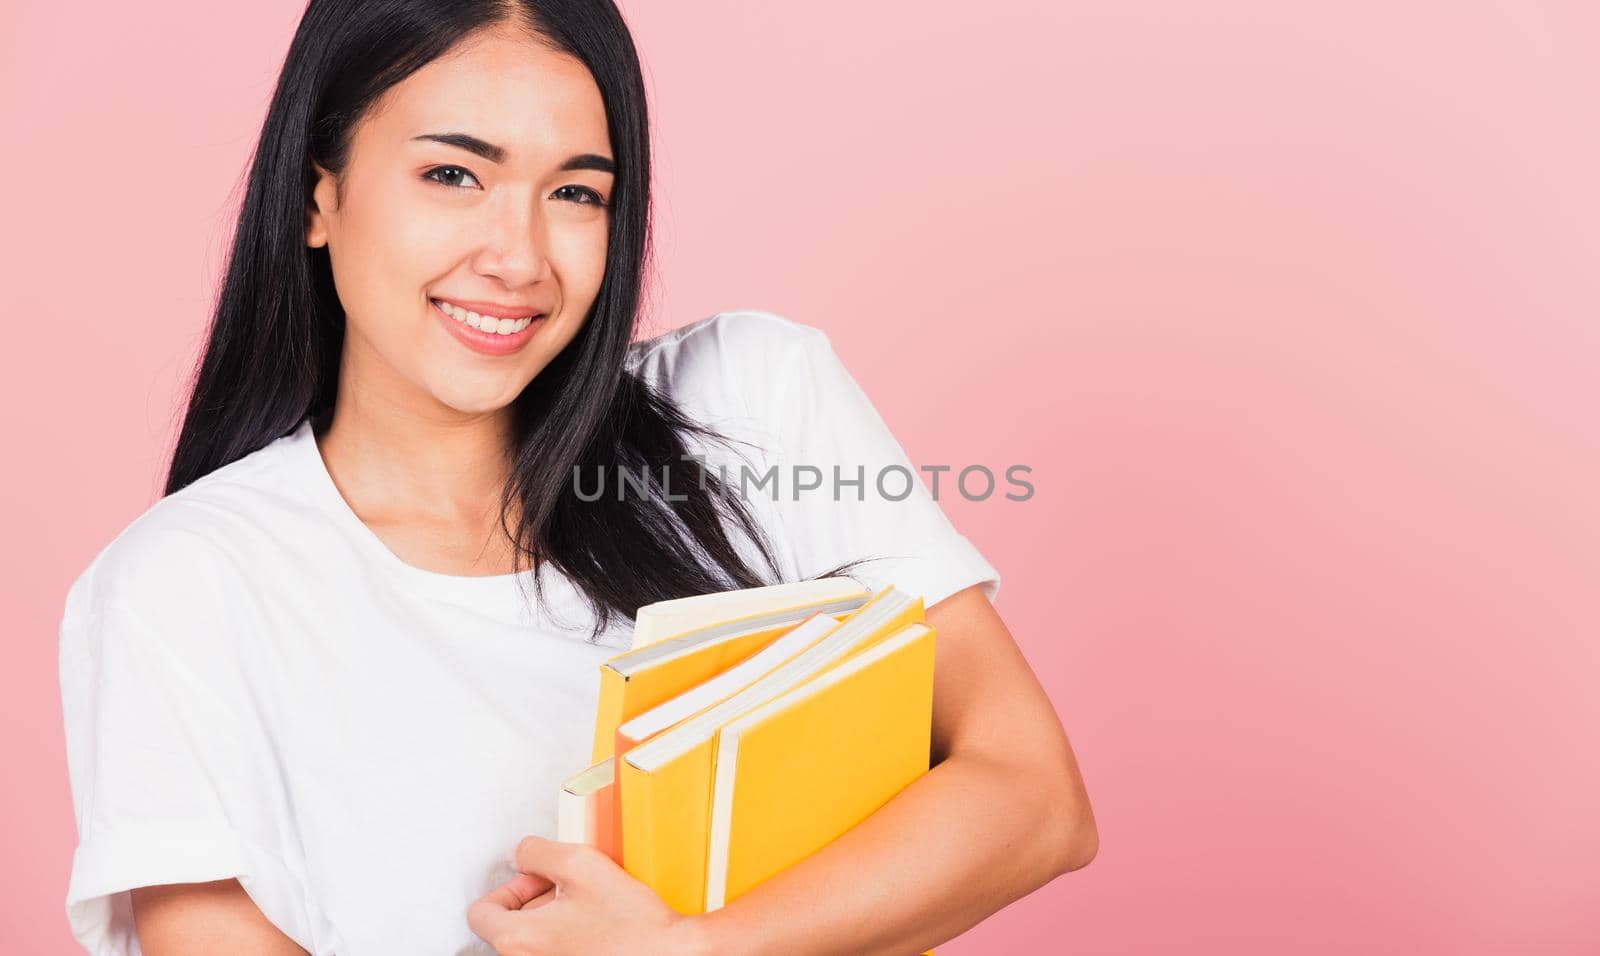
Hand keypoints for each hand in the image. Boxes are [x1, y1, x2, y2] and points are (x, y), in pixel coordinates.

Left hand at [467, 835, 710, 955]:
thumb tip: (520, 855)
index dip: (508, 887)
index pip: (481, 912)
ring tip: (588, 907)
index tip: (535, 879)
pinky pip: (554, 952)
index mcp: (518, 940)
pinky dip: (568, 938)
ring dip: (554, 918)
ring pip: (534, 940)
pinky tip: (596, 927)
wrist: (669, 954)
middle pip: (509, 926)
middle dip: (536, 900)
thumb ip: (536, 852)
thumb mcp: (579, 864)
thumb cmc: (629, 921)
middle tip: (570, 888)